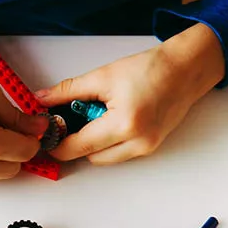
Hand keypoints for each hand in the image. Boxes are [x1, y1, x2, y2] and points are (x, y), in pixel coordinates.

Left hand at [36, 23, 225, 163]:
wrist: (185, 70)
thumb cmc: (150, 69)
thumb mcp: (103, 76)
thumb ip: (68, 91)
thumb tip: (43, 100)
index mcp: (124, 124)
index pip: (79, 146)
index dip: (58, 145)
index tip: (46, 138)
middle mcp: (137, 142)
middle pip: (90, 156)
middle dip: (76, 142)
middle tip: (69, 121)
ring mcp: (146, 148)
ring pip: (104, 158)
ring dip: (93, 143)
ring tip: (95, 116)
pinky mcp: (150, 148)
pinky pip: (119, 153)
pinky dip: (109, 141)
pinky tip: (110, 120)